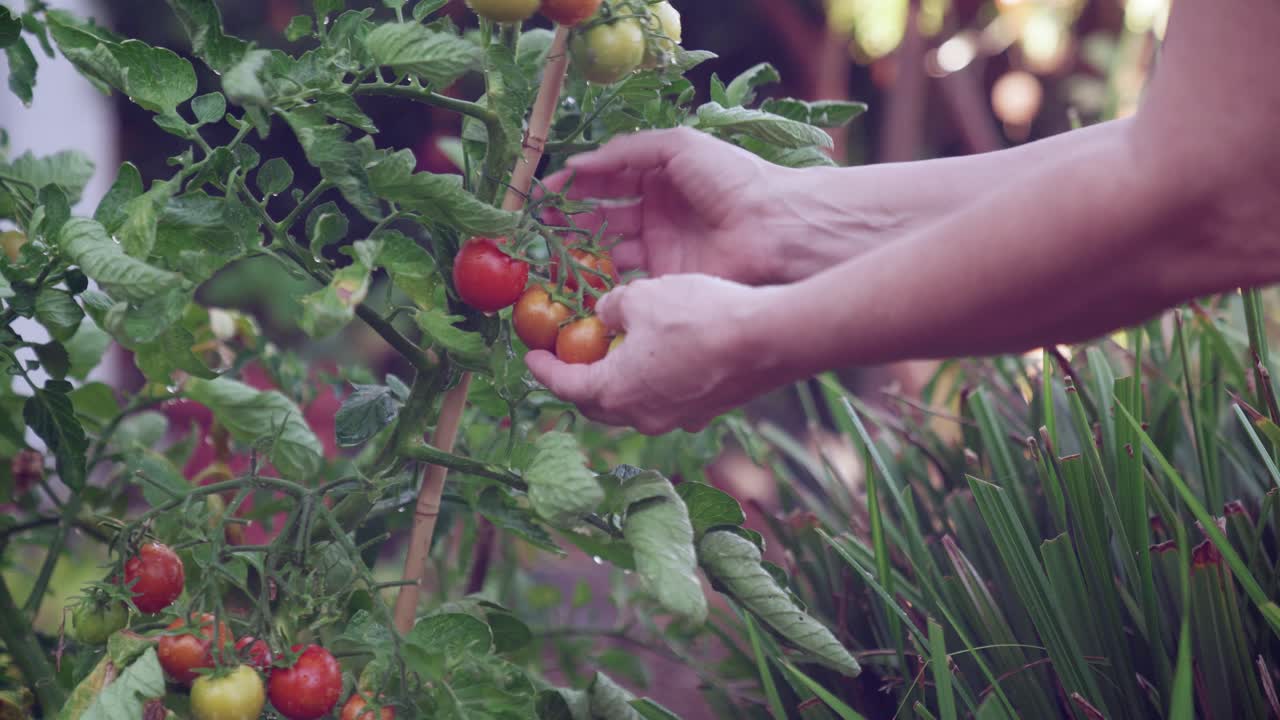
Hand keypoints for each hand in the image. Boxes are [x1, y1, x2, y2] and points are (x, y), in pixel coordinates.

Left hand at [525, 274, 790, 434]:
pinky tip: (661, 356)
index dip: (544, 369)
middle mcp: (643, 416)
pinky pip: (667, 398)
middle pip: (597, 403)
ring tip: (614, 353)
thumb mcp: (642, 296)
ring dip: (618, 381)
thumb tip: (608, 314)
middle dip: (578, 381)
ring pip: (634, 403)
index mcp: (616, 391)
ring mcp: (678, 419)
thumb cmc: (699, 315)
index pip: (565, 386)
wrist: (770, 339)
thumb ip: (613, 306)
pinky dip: (653, 380)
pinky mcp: (708, 411)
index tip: (530, 357)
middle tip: (568, 357)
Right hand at [539, 128, 790, 285]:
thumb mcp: (676, 146)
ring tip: (547, 245)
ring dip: (577, 245)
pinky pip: (625, 276)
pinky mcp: (666, 276)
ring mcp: (661, 244)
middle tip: (537, 222)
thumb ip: (625, 151)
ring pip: (608, 245)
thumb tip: (577, 163)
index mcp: (661, 174)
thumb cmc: (731, 178)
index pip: (608, 177)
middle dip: (568, 216)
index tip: (543, 192)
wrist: (772, 227)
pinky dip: (599, 274)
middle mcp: (657, 209)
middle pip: (602, 213)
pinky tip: (575, 269)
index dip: (575, 183)